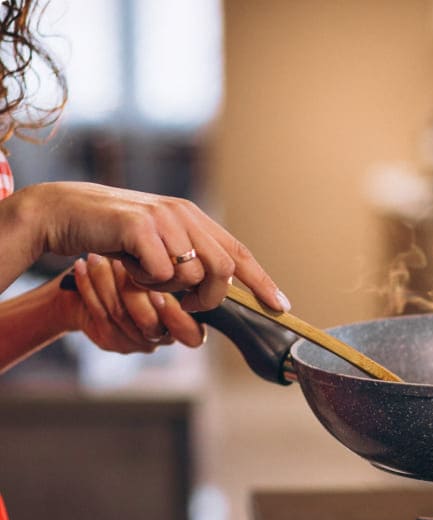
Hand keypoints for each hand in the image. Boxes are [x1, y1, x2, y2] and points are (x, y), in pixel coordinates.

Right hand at [15, 181, 289, 313]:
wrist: (63, 213)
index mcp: (193, 218)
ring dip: (167, 288)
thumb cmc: (110, 236)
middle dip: (207, 298)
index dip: (261, 282)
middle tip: (181, 301)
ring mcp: (164, 218)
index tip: (281, 306)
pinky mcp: (141, 226)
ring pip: (193, 276)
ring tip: (142, 273)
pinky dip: (145, 281)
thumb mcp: (157, 246)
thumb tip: (218, 291)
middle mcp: (185, 214)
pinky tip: (126, 266)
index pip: (238, 253)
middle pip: (223, 271)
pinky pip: (163, 274)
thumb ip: (189, 259)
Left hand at [63, 254, 205, 352]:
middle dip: (132, 289)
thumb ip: (176, 268)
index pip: (191, 335)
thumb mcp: (160, 265)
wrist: (89, 287)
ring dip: (106, 281)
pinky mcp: (109, 340)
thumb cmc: (132, 269)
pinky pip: (98, 313)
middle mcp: (162, 336)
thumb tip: (186, 255)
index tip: (157, 291)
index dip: (174, 316)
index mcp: (184, 324)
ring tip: (95, 256)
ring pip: (120, 314)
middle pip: (150, 322)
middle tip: (119, 262)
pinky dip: (88, 286)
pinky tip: (81, 267)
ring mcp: (135, 343)